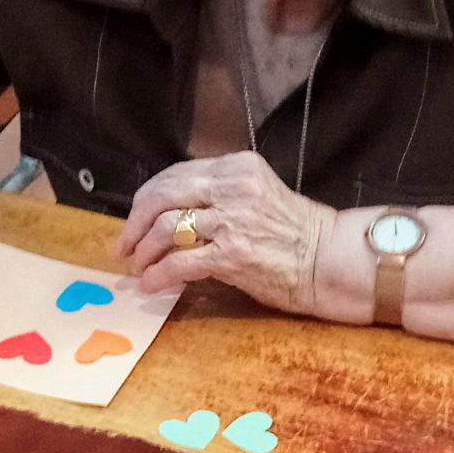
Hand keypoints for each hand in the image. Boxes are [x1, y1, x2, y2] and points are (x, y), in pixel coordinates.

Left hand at [118, 152, 331, 310]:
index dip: (145, 199)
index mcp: (236, 167)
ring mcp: (233, 220)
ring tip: (139, 267)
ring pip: (166, 229)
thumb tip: (166, 215)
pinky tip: (151, 285)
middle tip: (124, 246)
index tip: (133, 220)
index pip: (175, 174)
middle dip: (135, 223)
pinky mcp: (233, 254)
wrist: (328, 260)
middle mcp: (232, 188)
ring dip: (144, 252)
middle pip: (162, 196)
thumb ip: (216, 195)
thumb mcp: (255, 195)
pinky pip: (180, 262)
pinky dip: (158, 275)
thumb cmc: (293, 233)